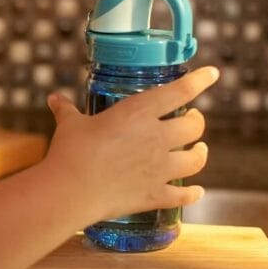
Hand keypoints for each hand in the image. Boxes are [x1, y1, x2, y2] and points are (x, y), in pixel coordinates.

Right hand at [43, 66, 219, 223]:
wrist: (71, 190)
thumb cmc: (70, 152)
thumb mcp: (70, 125)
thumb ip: (66, 110)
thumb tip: (55, 99)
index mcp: (138, 113)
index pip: (179, 91)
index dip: (200, 80)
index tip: (212, 73)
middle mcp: (156, 137)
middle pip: (194, 126)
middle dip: (197, 121)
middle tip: (193, 119)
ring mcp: (160, 168)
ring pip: (196, 159)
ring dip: (200, 153)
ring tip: (198, 150)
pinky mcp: (156, 194)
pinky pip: (185, 194)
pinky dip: (193, 193)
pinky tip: (197, 191)